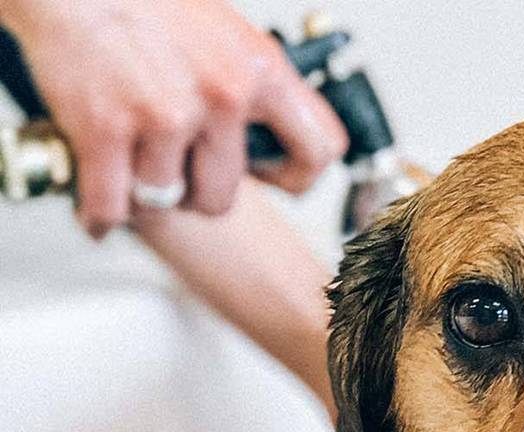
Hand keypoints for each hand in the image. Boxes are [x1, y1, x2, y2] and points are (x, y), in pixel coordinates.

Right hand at [0, 0, 348, 236]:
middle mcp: (223, 94)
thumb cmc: (147, 4)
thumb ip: (254, 88)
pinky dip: (99, 214)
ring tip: (131, 162)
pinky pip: (110, 206)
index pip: (321, 148)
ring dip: (142, 192)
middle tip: (174, 169)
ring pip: (164, 201)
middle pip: (222, 197)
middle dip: (193, 193)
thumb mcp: (228, 35)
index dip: (297, 176)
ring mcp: (166, 114)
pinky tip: (98, 210)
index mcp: (262, 72)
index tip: (271, 176)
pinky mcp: (106, 128)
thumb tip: (274, 139)